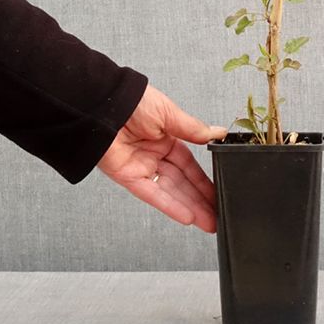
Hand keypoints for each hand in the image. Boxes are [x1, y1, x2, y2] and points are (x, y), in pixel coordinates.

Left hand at [97, 83, 227, 232]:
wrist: (104, 104)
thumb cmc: (134, 101)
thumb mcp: (170, 114)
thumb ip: (194, 129)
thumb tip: (218, 133)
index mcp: (166, 137)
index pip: (189, 165)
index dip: (204, 180)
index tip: (219, 191)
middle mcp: (154, 154)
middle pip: (182, 182)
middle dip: (201, 200)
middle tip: (218, 214)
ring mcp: (141, 167)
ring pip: (170, 192)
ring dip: (190, 208)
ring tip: (209, 222)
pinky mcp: (128, 176)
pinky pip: (151, 194)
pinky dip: (169, 206)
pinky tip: (186, 216)